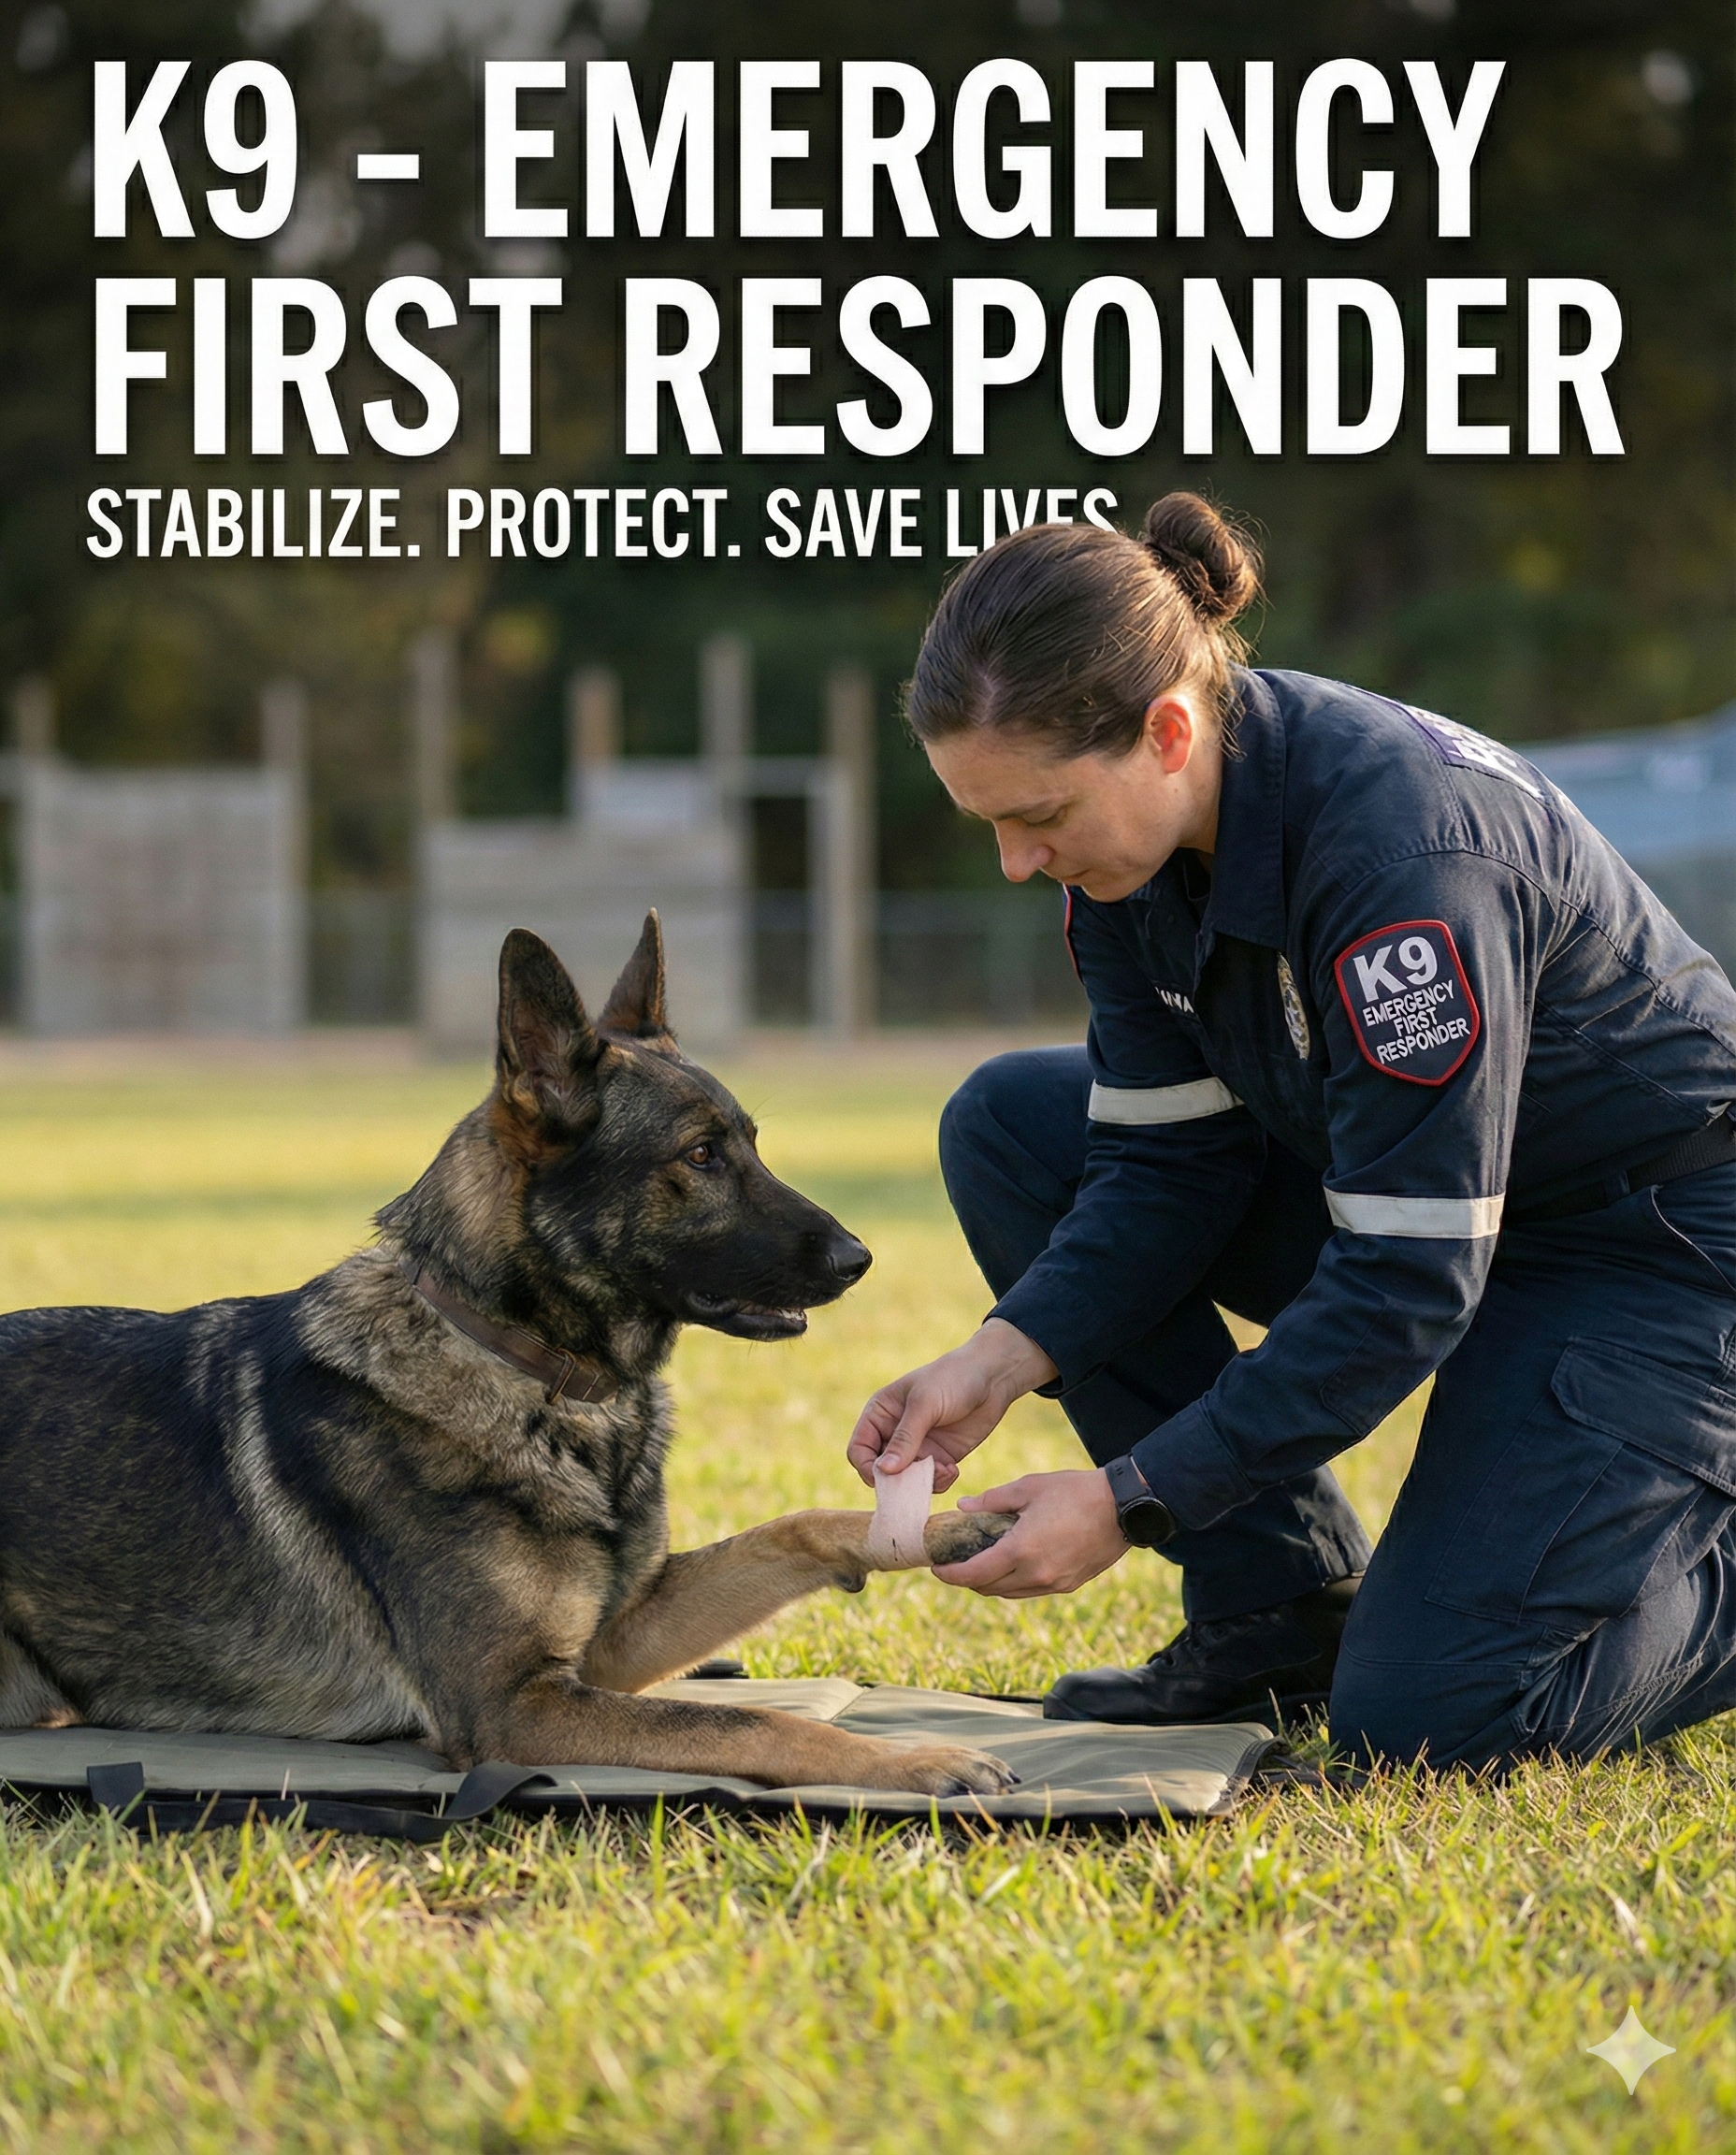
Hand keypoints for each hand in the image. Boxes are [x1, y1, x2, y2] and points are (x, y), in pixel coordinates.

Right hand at [847, 1319, 1057, 1493]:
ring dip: (921, 1484)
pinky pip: (930, 1481)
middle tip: (917, 1482)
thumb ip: (905, 1438)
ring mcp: (918, 1447)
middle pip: (881, 1470)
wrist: (993, 1377)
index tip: (885, 1476)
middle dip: (897, 1481)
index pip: (859, 1449)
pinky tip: (953, 1469)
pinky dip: (939, 1482)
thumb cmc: (952, 1378)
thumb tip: (883, 1470)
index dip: (866, 1466)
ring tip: (943, 1471)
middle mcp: (894, 1433)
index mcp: (880, 1414)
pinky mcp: (940, 1457)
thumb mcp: (925, 1404)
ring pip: (906, 1481)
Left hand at [931, 1468, 1126, 1598]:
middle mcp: (1036, 1574)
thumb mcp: (1029, 1488)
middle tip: (954, 1561)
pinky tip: (1011, 1562)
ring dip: (990, 1582)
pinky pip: (1030, 1590)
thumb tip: (963, 1508)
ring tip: (979, 1561)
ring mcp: (1054, 1583)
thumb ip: (992, 1500)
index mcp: (1021, 1550)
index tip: (935, 1567)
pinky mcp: (1068, 1585)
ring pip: (1009, 1593)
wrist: (1123, 1507)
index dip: (949, 1575)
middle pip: (988, 1588)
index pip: (974, 1574)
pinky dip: (1013, 1581)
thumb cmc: (1074, 1491)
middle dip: (966, 1578)